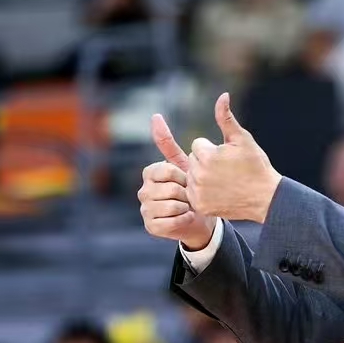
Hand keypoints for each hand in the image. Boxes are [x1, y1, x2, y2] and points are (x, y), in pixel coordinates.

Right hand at [138, 113, 215, 249]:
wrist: (200, 216)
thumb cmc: (192, 187)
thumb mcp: (183, 164)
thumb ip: (167, 142)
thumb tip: (154, 116)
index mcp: (149, 173)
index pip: (167, 170)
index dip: (184, 176)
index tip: (188, 180)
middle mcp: (143, 191)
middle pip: (171, 189)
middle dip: (187, 193)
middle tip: (189, 196)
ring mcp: (145, 210)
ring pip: (171, 206)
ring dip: (186, 207)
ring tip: (187, 206)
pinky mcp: (151, 227)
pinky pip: (172, 222)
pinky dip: (184, 219)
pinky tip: (186, 217)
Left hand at [186, 93, 281, 222]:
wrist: (265, 197)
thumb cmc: (255, 165)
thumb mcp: (242, 139)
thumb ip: (226, 117)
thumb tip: (222, 95)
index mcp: (207, 155)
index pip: (198, 145)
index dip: (213, 149)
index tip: (227, 158)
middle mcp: (199, 173)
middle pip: (193, 160)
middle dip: (206, 162)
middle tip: (226, 170)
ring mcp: (198, 191)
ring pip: (191, 176)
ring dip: (202, 176)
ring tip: (223, 181)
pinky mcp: (200, 205)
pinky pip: (193, 193)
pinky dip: (203, 193)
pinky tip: (219, 193)